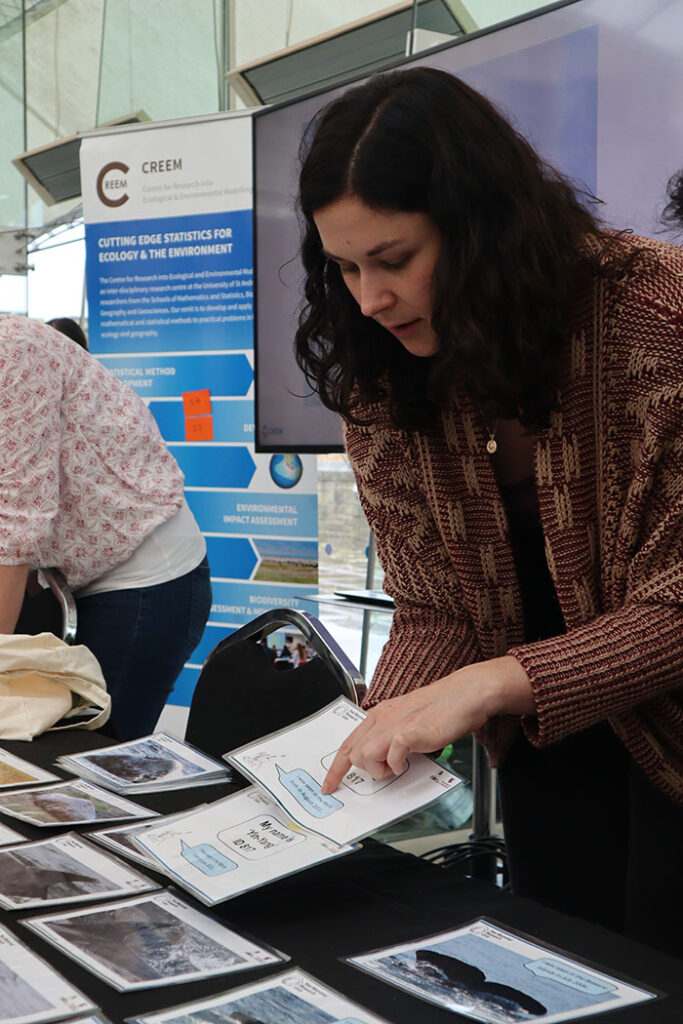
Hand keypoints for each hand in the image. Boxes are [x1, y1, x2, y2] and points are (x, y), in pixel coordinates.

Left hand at [321, 656, 533, 792]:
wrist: (465, 693)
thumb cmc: (443, 707)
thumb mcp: (408, 720)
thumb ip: (393, 736)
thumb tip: (384, 759)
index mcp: (380, 715)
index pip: (349, 744)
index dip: (336, 768)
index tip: (330, 785)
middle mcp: (383, 719)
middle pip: (352, 753)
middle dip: (363, 771)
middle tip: (383, 773)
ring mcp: (396, 725)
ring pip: (364, 756)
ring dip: (378, 769)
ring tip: (398, 765)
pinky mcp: (412, 732)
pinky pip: (391, 755)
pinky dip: (396, 765)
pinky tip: (407, 762)